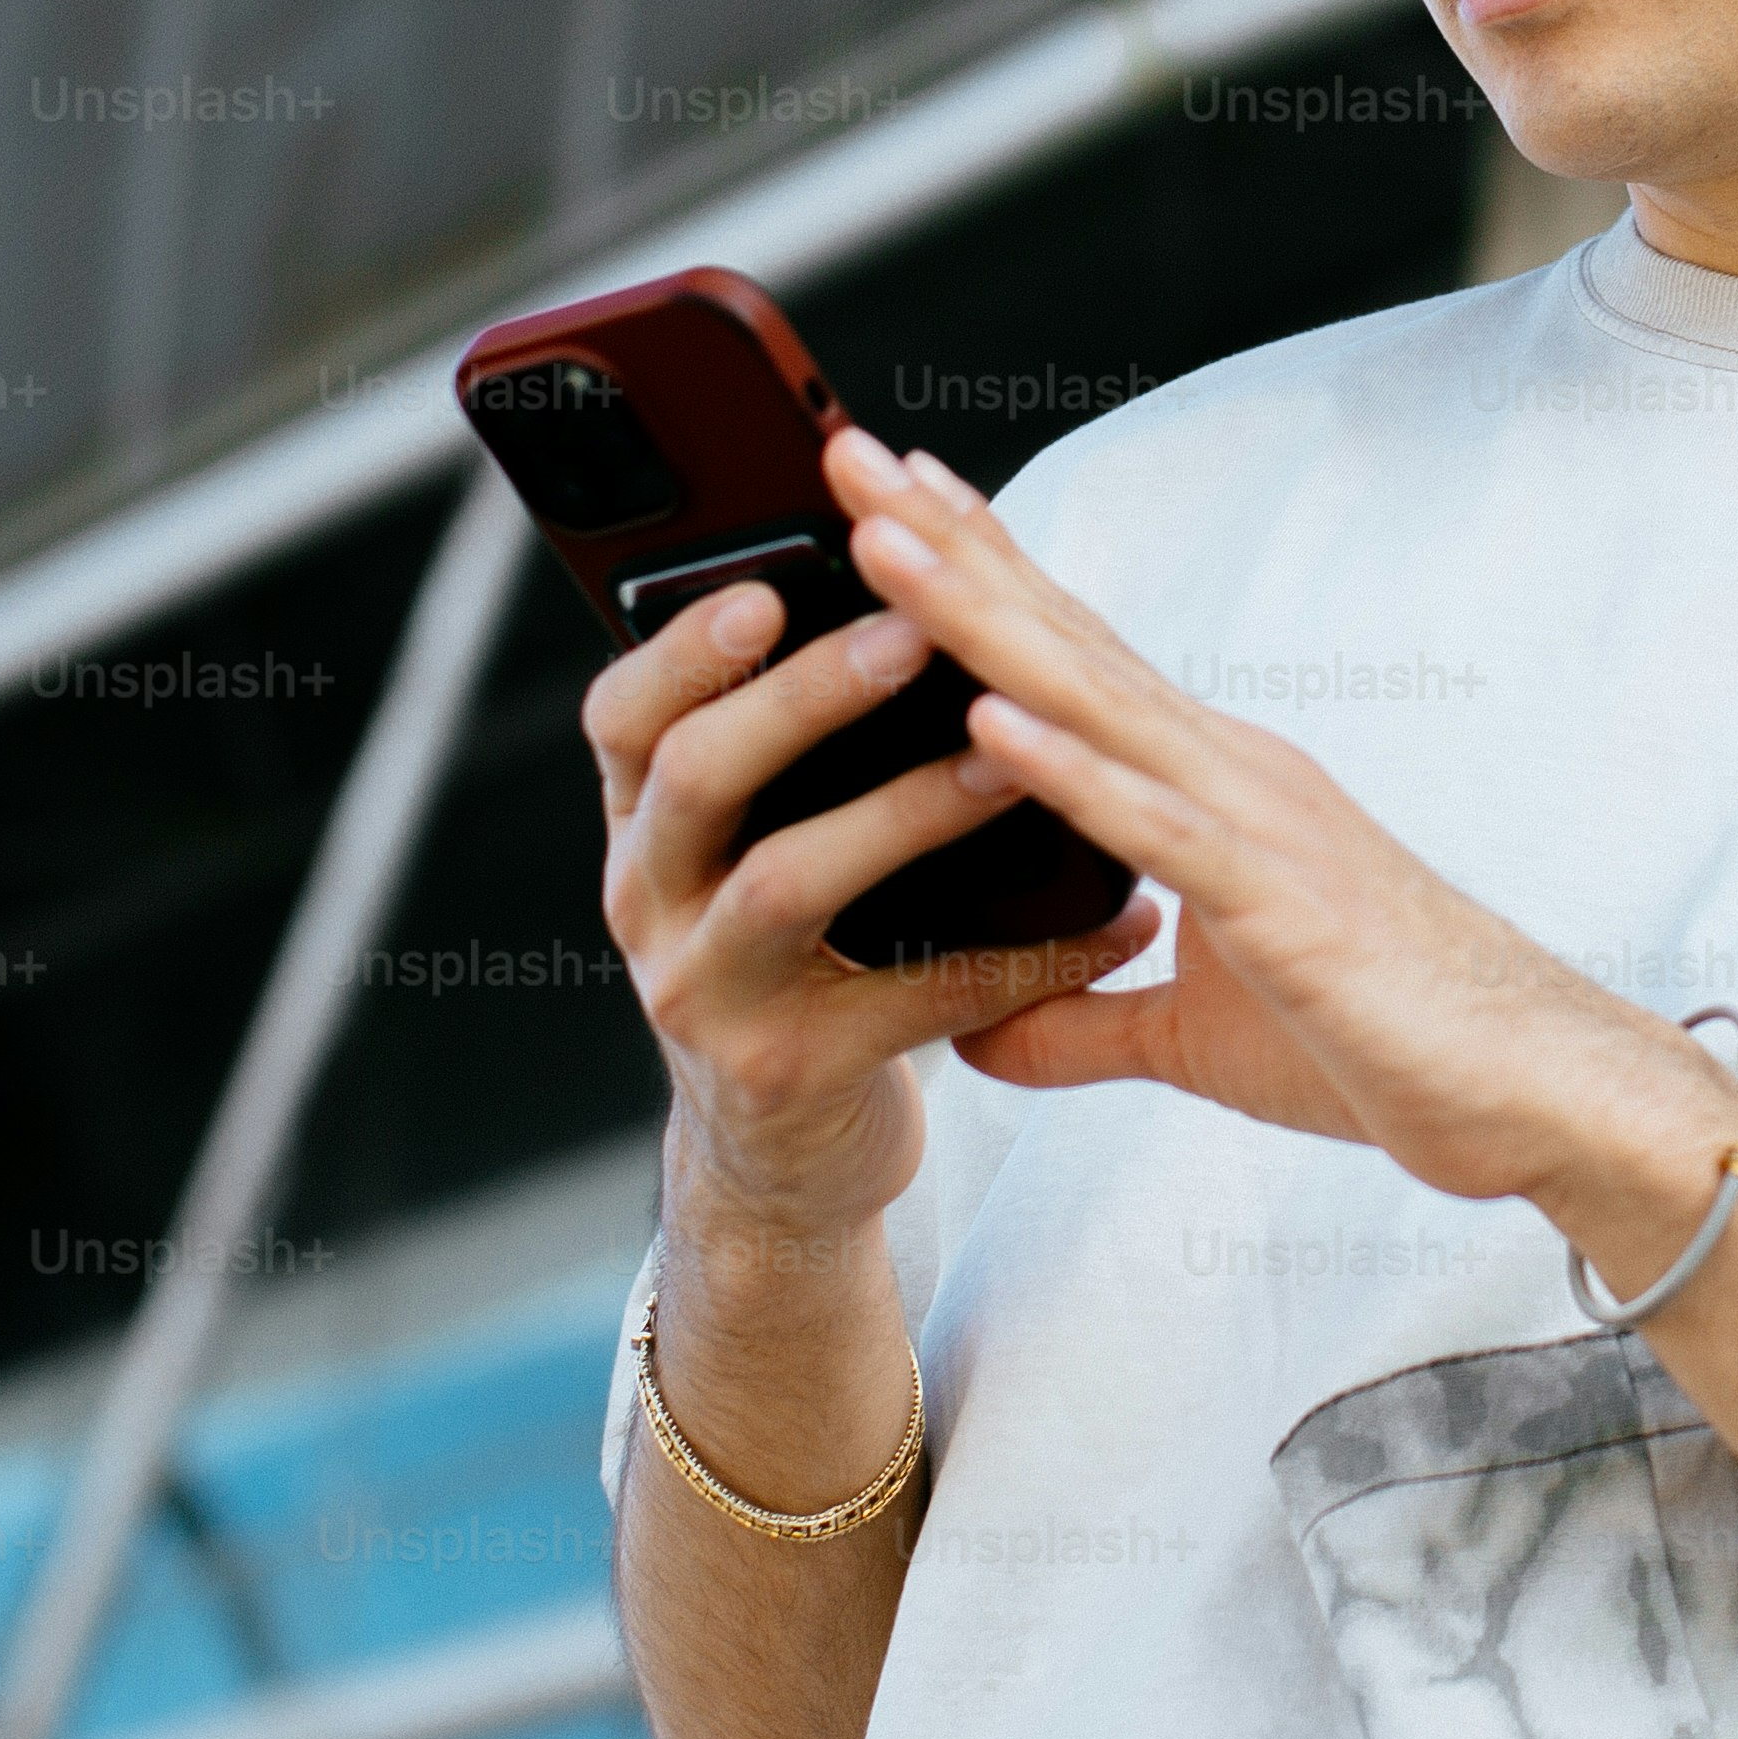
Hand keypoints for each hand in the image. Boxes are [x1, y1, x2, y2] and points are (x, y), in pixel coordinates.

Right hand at [586, 555, 1153, 1233]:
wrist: (779, 1161)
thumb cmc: (792, 962)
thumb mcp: (748, 853)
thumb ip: (780, 748)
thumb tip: (898, 576)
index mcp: (647, 825)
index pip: (624, 714)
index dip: (683, 646)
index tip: (766, 582)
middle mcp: (651, 903)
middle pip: (699, 778)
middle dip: (798, 699)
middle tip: (907, 636)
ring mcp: (708, 995)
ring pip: (788, 883)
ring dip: (902, 813)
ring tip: (1003, 763)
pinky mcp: (790, 1074)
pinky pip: (916, 1001)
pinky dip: (1025, 958)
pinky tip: (1113, 921)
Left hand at [819, 430, 1737, 1215]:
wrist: (1530, 1090)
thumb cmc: (1386, 1047)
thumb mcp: (1198, 1039)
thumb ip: (1085, 1025)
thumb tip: (977, 1036)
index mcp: (1210, 786)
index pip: (1073, 655)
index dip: (978, 571)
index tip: (887, 496)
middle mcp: (1227, 771)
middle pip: (1063, 639)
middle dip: (948, 548)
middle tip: (846, 454)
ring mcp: (1257, 823)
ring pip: (1093, 702)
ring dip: (981, 619)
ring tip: (885, 543)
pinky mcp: (1281, 903)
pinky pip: (1158, 829)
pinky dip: (1071, 772)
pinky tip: (988, 722)